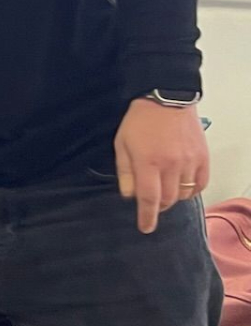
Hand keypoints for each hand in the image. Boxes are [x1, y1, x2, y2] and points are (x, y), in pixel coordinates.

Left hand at [114, 99, 208, 233]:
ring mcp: (190, 162)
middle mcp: (171, 165)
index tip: (145, 228)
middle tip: (151, 204)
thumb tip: (130, 196)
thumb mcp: (121, 145)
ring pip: (184, 193)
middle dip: (158, 207)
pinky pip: (200, 183)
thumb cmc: (139, 121)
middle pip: (168, 200)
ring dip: (173, 198)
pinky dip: (191, 190)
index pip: (148, 199)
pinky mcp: (203, 157)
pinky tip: (182, 186)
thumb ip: (125, 172)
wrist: (166, 98)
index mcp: (148, 163)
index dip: (147, 217)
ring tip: (165, 192)